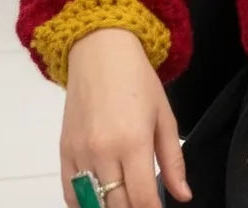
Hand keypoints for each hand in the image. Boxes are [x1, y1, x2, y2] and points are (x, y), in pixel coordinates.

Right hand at [61, 29, 190, 207]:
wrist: (101, 55)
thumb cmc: (139, 82)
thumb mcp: (164, 116)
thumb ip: (173, 159)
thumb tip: (183, 195)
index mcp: (134, 142)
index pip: (143, 198)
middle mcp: (103, 153)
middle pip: (117, 207)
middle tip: (144, 204)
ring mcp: (79, 156)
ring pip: (92, 205)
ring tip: (125, 202)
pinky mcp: (63, 154)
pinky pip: (70, 196)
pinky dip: (85, 205)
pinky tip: (100, 202)